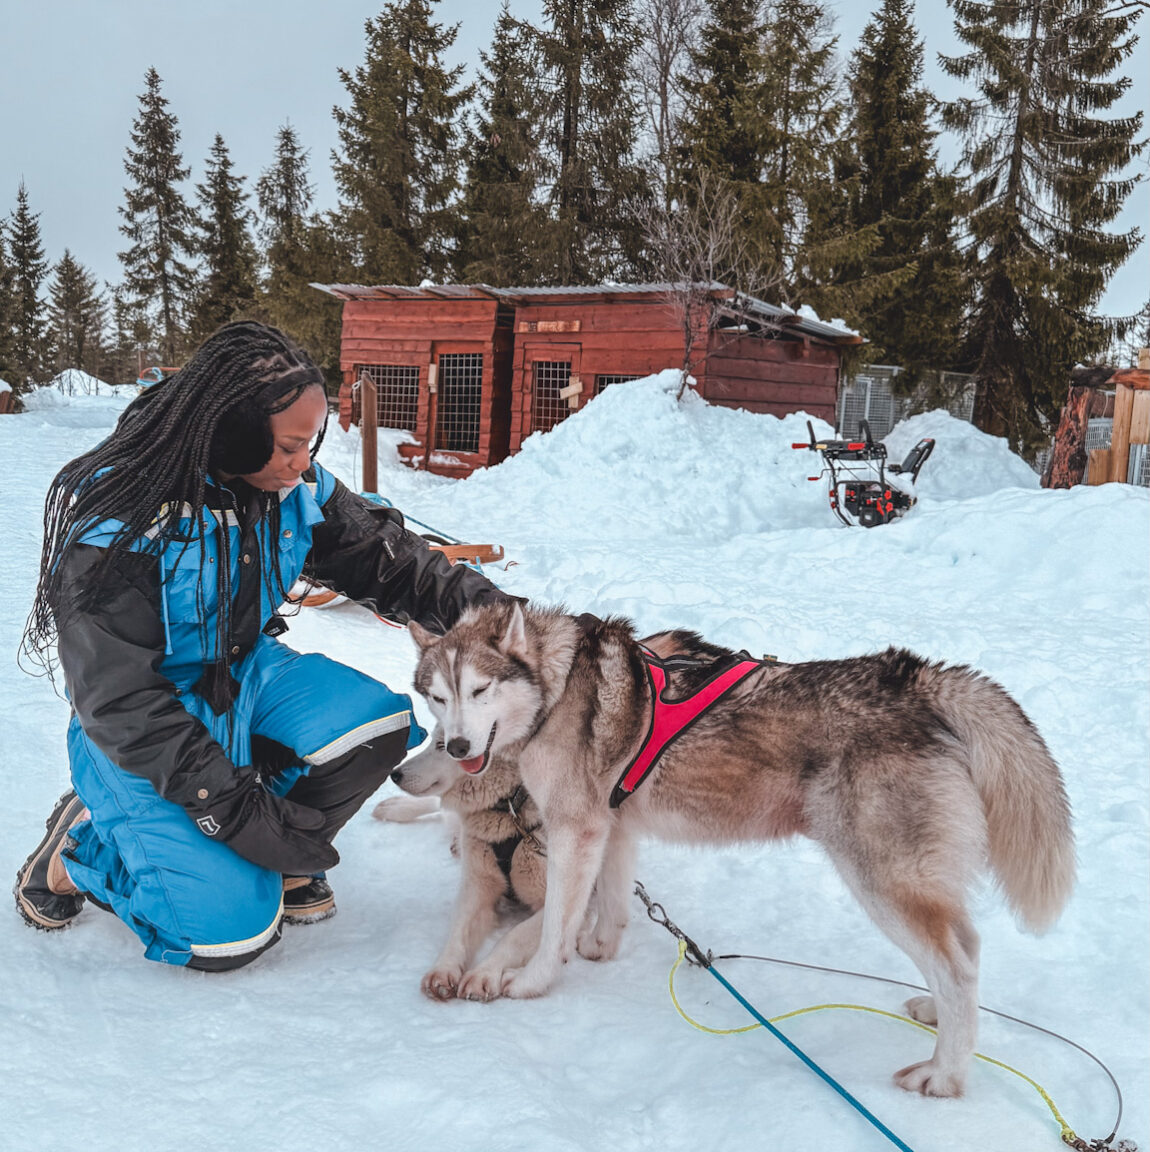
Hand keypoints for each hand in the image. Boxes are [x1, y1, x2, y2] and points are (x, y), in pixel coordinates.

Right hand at [189, 778, 338, 874]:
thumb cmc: (253, 807)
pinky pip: (279, 864)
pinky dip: (292, 864)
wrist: (225, 813)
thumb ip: (302, 816)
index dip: (322, 856)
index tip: (335, 857)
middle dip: (317, 861)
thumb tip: (321, 822)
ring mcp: (264, 857)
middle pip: (301, 862)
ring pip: (290, 864)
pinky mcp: (256, 855)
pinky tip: (296, 862)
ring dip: (306, 863)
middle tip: (332, 860)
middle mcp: (274, 855)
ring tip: (319, 861)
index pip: (307, 854)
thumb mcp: (281, 807)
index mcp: (281, 844)